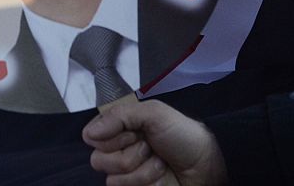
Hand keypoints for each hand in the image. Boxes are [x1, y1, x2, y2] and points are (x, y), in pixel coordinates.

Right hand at [84, 98, 226, 185]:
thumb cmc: (184, 136)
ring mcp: (127, 172)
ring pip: (111, 176)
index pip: (94, 133)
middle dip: (128, 153)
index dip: (112, 134)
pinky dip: (144, 181)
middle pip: (98, 157)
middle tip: (149, 146)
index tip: (134, 131)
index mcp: (124, 127)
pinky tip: (159, 177)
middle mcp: (121, 149)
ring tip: (159, 162)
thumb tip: (88, 133)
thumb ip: (120, 116)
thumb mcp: (155, 113)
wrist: (204, 168)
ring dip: (140, 169)